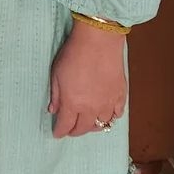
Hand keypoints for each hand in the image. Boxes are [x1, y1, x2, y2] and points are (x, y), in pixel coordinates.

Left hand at [48, 21, 126, 138]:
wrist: (99, 40)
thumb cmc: (74, 53)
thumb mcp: (56, 73)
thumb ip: (55, 95)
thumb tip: (53, 110)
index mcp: (73, 104)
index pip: (65, 126)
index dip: (59, 132)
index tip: (57, 133)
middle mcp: (91, 108)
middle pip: (83, 129)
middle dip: (75, 131)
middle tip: (70, 129)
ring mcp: (108, 103)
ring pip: (102, 124)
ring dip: (93, 126)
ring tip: (88, 123)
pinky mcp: (120, 95)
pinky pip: (117, 114)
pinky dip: (111, 117)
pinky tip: (107, 114)